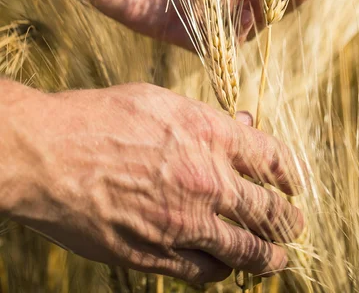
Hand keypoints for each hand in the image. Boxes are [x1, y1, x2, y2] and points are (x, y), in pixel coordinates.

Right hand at [8, 83, 305, 283]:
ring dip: (267, 256)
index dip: (292, 174)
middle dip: (288, 222)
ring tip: (276, 258)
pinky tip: (224, 267)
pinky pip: (205, 271)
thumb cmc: (100, 117)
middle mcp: (207, 180)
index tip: (295, 184)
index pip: (274, 158)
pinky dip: (222, 270)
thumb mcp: (158, 100)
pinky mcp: (157, 253)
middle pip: (269, 210)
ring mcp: (184, 222)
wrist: (50, 155)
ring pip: (246, 250)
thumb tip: (241, 126)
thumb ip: (205, 118)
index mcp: (209, 134)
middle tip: (295, 225)